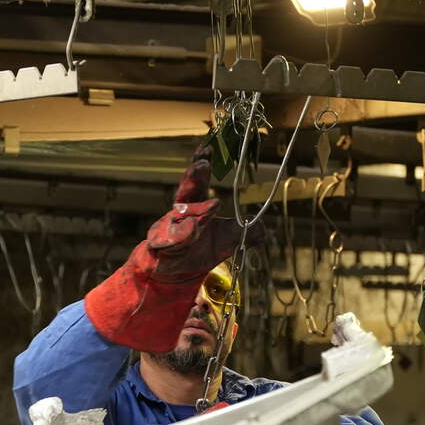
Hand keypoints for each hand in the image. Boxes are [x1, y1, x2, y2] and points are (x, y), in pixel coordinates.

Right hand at [144, 146, 240, 279]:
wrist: (176, 275)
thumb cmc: (200, 249)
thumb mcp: (228, 241)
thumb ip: (247, 233)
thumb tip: (263, 227)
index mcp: (195, 206)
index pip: (198, 182)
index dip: (201, 165)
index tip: (207, 150)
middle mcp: (179, 214)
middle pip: (185, 192)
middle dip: (193, 178)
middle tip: (202, 165)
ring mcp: (168, 229)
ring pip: (179, 217)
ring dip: (195, 210)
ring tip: (213, 206)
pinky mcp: (160, 248)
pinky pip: (168, 240)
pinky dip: (180, 235)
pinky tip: (192, 229)